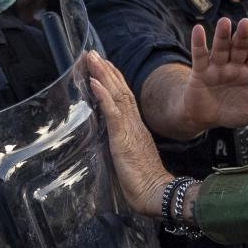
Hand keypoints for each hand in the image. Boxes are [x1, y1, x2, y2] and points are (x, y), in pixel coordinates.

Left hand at [86, 51, 175, 215]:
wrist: (156, 193)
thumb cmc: (145, 183)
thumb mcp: (130, 159)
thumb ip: (124, 147)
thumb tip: (113, 144)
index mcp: (136, 128)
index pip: (124, 98)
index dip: (113, 80)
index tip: (103, 66)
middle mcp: (134, 123)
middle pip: (120, 90)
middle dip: (106, 70)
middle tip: (92, 54)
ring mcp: (129, 129)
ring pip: (116, 95)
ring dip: (103, 75)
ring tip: (91, 59)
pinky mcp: (123, 138)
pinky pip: (112, 112)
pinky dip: (103, 95)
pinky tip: (94, 82)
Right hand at [173, 17, 247, 132]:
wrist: (208, 118)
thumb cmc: (235, 112)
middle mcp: (235, 65)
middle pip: (240, 47)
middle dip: (243, 36)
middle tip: (246, 23)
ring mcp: (218, 66)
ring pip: (221, 48)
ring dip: (222, 36)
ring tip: (225, 22)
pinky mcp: (200, 71)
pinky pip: (200, 55)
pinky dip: (199, 43)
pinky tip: (198, 30)